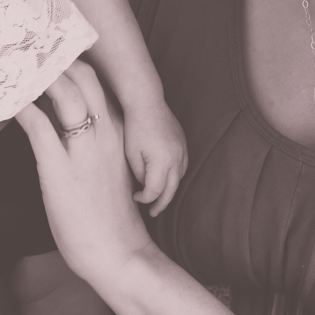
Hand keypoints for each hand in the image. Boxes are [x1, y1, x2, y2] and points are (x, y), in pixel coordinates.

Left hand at [16, 61, 159, 289]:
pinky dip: (20, 108)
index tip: (48, 50)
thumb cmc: (109, 216)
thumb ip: (89, 142)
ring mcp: (84, 149)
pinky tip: (6, 102)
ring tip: (14, 65)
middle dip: (56, 57)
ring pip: (64, 92)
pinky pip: (38, 125)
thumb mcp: (105, 168)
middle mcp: (106, 132)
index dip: (72, 61)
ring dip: (38, 75)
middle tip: (27, 50)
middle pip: (84, 75)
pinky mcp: (60, 169)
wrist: (120, 254)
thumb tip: (59, 122)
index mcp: (118, 131)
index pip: (96, 81)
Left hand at [123, 100, 187, 216]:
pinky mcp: (183, 144)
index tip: (135, 198)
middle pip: (171, 189)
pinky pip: (182, 166)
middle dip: (161, 203)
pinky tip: (166, 178)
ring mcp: (182, 150)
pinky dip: (174, 176)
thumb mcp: (131, 155)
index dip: (144, 199)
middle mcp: (176, 158)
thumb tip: (147, 187)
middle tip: (153, 213)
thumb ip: (141, 175)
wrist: (146, 102)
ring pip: (179, 179)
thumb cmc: (134, 127)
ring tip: (158, 198)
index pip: (155, 191)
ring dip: (169, 190)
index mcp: (162, 162)